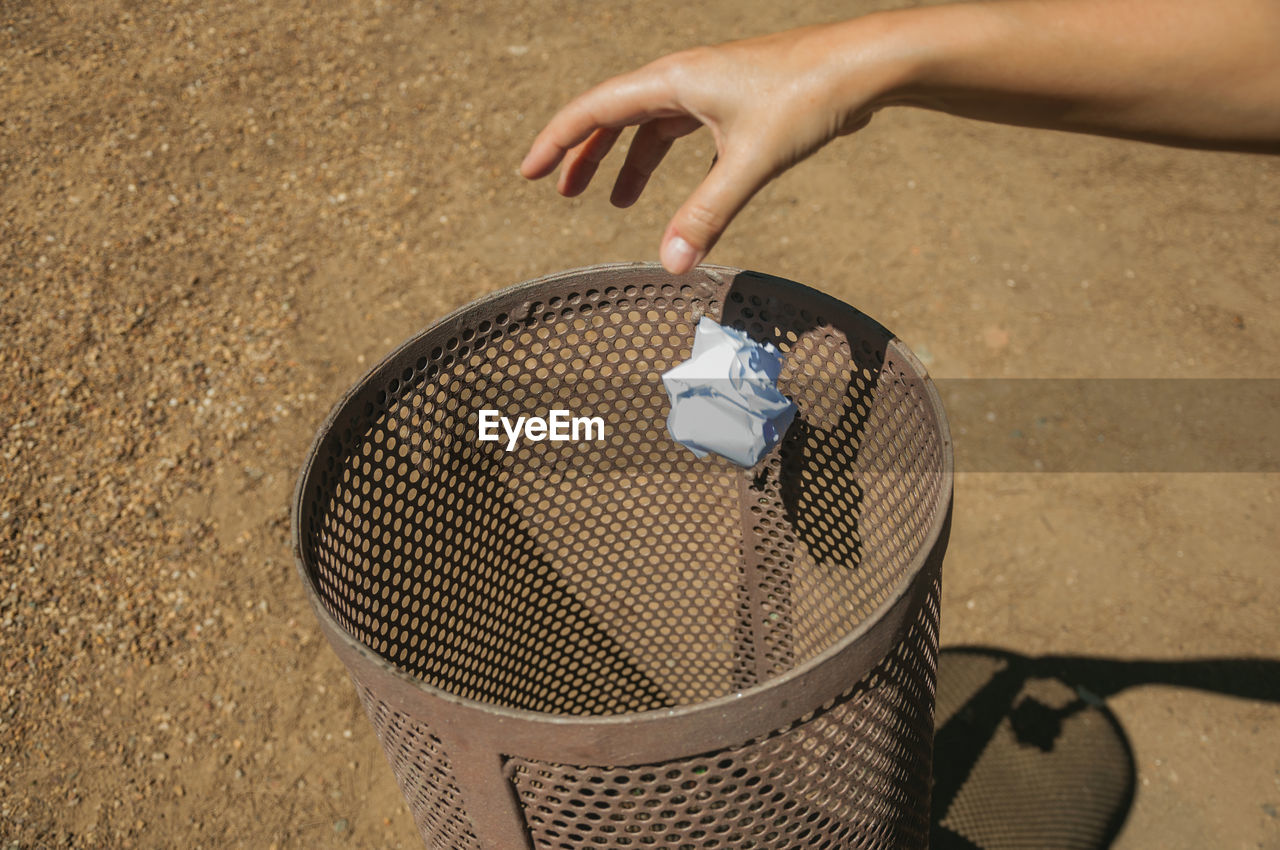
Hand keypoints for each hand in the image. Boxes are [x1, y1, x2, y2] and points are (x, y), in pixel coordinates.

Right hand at [519, 21, 902, 273]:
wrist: (863, 65)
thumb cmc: (807, 97)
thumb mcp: (750, 162)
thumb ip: (707, 214)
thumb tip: (670, 266)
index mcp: (672, 80)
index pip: (593, 110)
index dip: (556, 142)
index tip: (527, 173)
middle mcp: (683, 77)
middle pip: (613, 116)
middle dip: (583, 156)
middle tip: (559, 194)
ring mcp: (708, 86)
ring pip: (650, 125)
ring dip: (626, 161)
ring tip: (613, 204)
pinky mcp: (734, 98)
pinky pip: (683, 129)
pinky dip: (668, 160)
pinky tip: (678, 191)